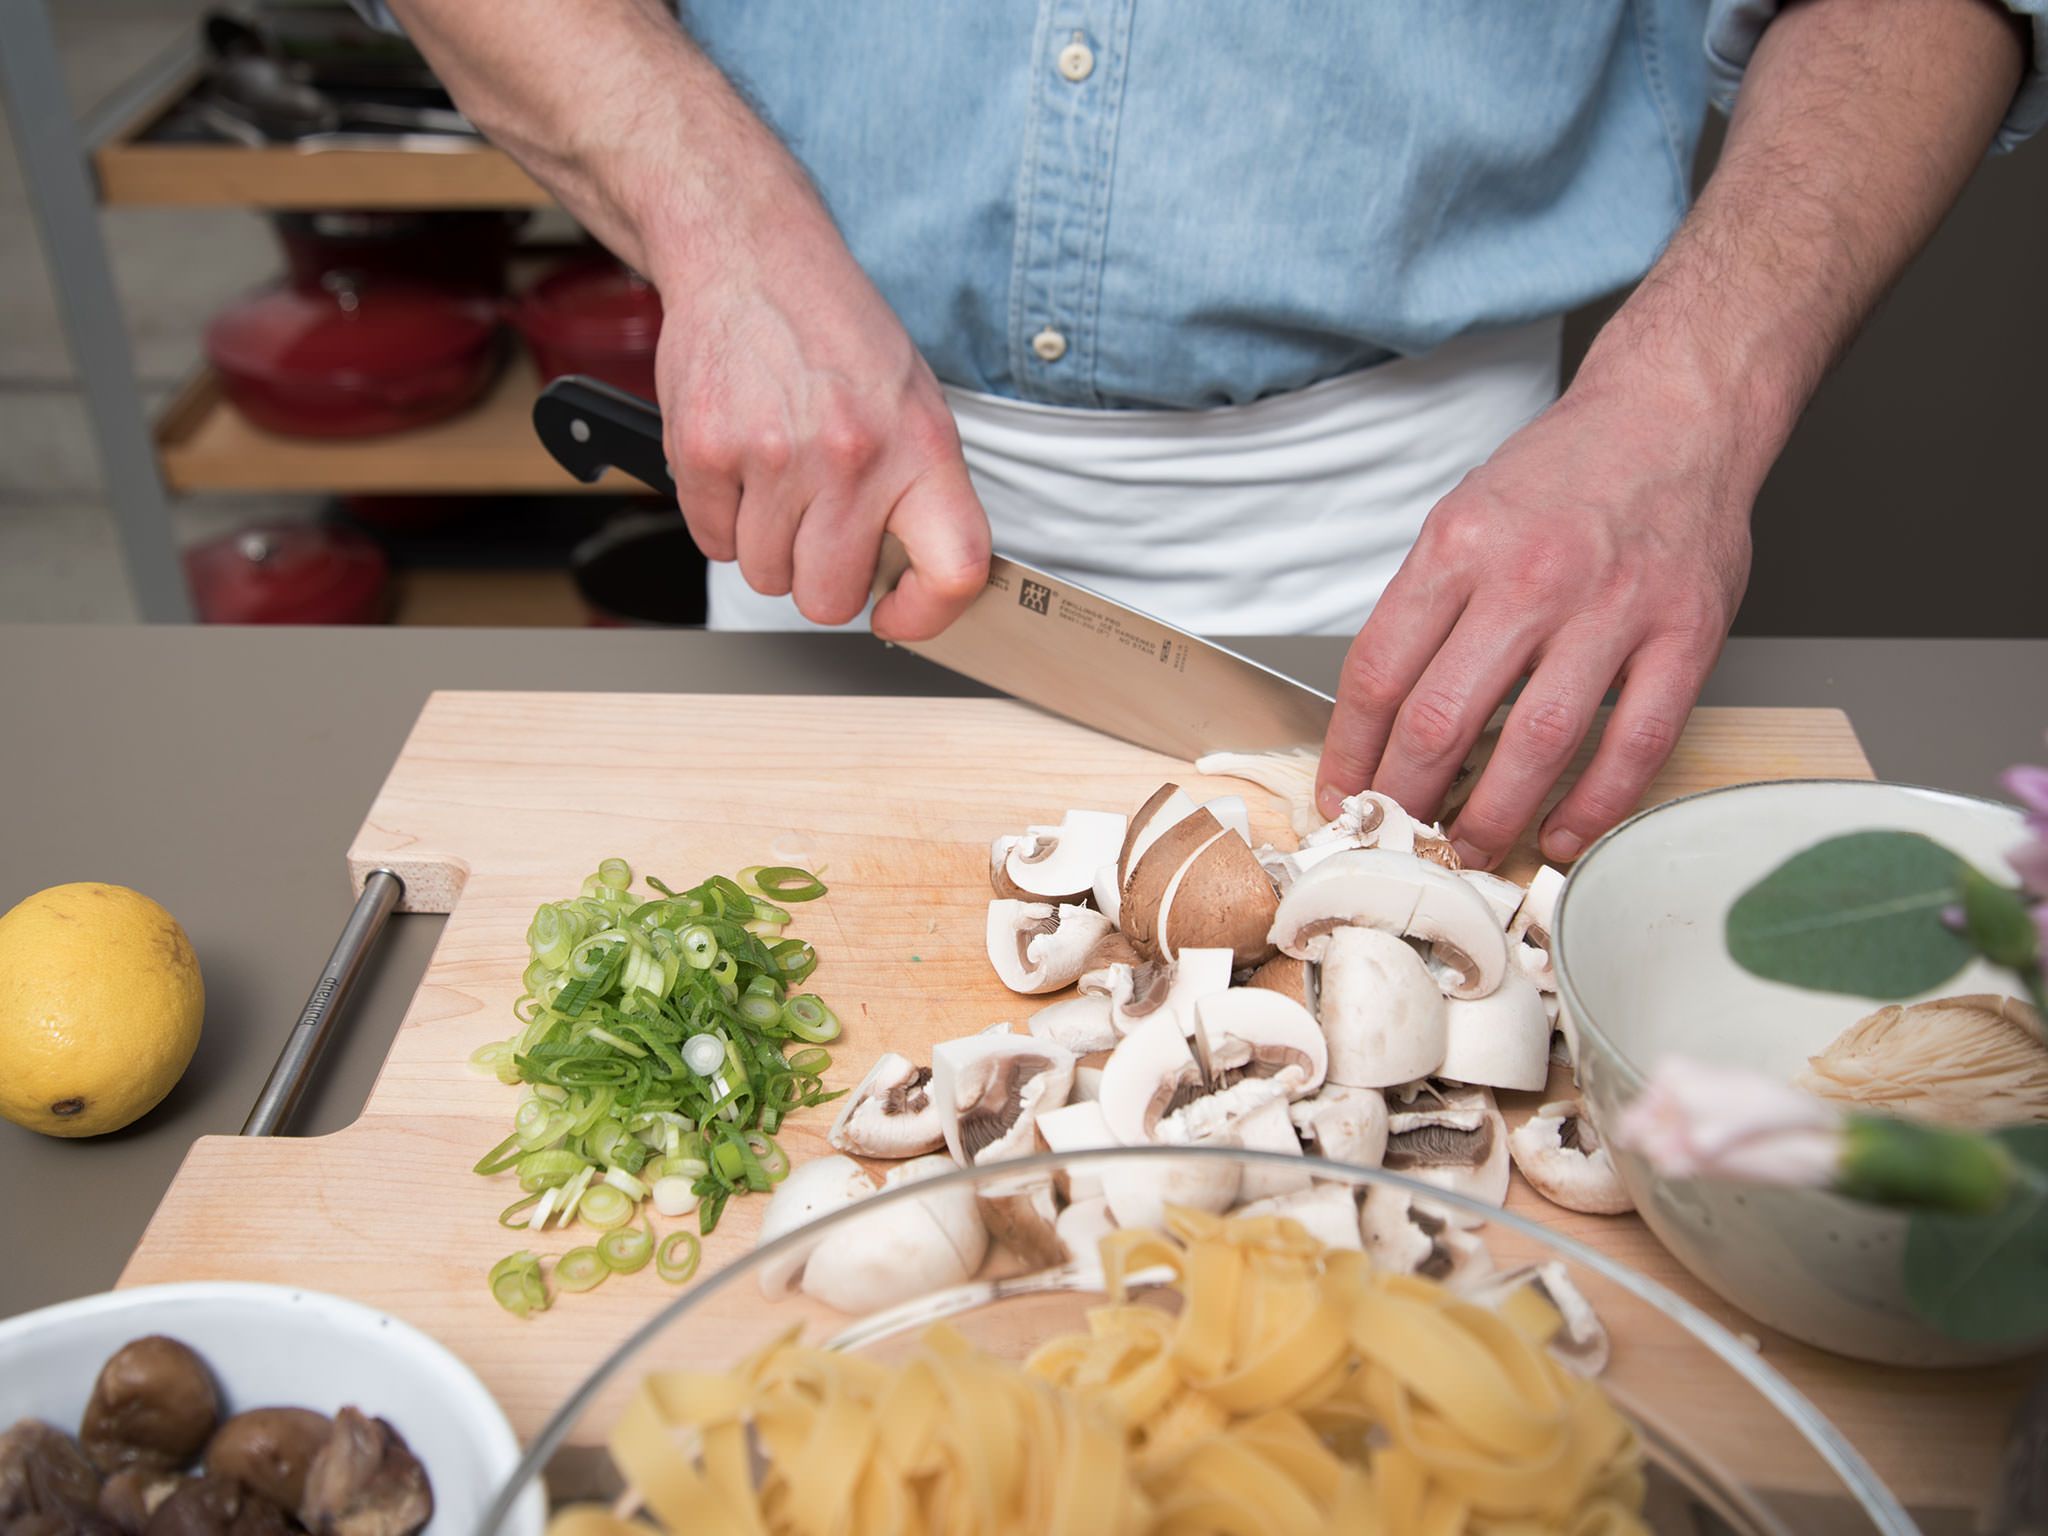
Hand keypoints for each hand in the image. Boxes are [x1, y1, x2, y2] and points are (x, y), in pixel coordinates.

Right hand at [646, 165, 988, 637]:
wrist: (753, 256)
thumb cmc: (837, 334)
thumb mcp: (913, 403)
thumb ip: (919, 493)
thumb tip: (916, 582)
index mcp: (922, 446)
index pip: (955, 570)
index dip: (927, 614)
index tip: (899, 613)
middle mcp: (853, 457)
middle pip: (829, 598)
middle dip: (820, 578)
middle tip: (818, 528)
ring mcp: (775, 457)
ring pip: (766, 576)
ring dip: (767, 545)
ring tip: (779, 481)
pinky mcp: (707, 452)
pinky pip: (713, 542)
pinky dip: (722, 518)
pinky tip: (741, 464)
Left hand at [1314, 370, 1755, 868]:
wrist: (1674, 412)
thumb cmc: (1565, 473)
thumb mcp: (1464, 517)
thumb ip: (1426, 608)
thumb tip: (1383, 717)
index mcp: (1459, 546)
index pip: (1378, 673)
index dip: (1351, 752)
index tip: (1341, 794)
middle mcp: (1530, 578)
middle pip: (1442, 719)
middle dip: (1407, 799)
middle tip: (1396, 839)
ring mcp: (1612, 609)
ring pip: (1535, 744)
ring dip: (1491, 816)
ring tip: (1466, 851)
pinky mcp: (1683, 636)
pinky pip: (1634, 744)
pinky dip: (1593, 805)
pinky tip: (1560, 834)